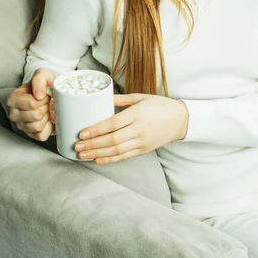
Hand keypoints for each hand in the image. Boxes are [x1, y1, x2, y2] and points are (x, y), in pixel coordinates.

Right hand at [7, 68, 55, 140]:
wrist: (50, 94)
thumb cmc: (44, 85)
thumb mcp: (43, 75)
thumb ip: (39, 79)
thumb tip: (39, 95)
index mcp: (13, 98)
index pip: (32, 104)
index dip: (44, 98)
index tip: (45, 94)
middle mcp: (13, 113)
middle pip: (36, 115)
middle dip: (46, 107)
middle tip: (46, 102)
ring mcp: (21, 126)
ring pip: (38, 126)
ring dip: (46, 117)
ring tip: (46, 109)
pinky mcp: (30, 135)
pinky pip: (41, 135)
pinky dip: (48, 127)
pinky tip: (47, 119)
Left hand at [74, 93, 188, 163]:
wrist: (180, 119)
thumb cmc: (160, 105)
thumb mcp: (141, 97)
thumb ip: (121, 99)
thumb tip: (101, 98)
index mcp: (137, 114)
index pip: (112, 124)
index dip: (95, 130)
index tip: (82, 132)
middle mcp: (138, 129)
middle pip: (111, 140)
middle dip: (92, 144)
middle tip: (77, 146)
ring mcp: (141, 141)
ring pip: (116, 151)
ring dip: (97, 154)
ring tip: (83, 155)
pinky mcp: (144, 150)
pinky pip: (124, 157)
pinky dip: (110, 160)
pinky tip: (98, 160)